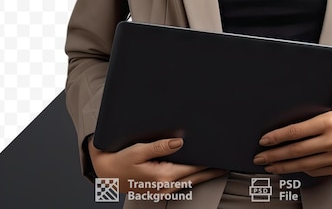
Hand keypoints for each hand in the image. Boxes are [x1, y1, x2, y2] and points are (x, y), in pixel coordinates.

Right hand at [88, 135, 226, 190]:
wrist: (105, 172)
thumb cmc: (120, 160)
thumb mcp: (139, 150)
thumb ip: (160, 146)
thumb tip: (180, 141)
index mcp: (163, 176)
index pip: (193, 169)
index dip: (209, 163)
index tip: (222, 158)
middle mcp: (164, 186)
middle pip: (195, 178)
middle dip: (211, 171)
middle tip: (226, 164)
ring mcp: (161, 190)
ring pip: (189, 183)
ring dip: (202, 175)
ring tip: (215, 167)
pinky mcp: (158, 190)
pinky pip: (180, 184)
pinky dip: (191, 178)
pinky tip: (196, 173)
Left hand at [252, 104, 331, 176]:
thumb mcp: (328, 111)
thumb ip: (310, 123)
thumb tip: (286, 132)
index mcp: (329, 122)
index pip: (295, 132)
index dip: (276, 138)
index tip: (264, 141)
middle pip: (296, 151)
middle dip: (274, 155)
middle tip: (260, 157)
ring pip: (304, 165)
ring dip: (284, 167)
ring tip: (272, 166)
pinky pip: (316, 171)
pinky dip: (302, 169)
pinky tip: (293, 167)